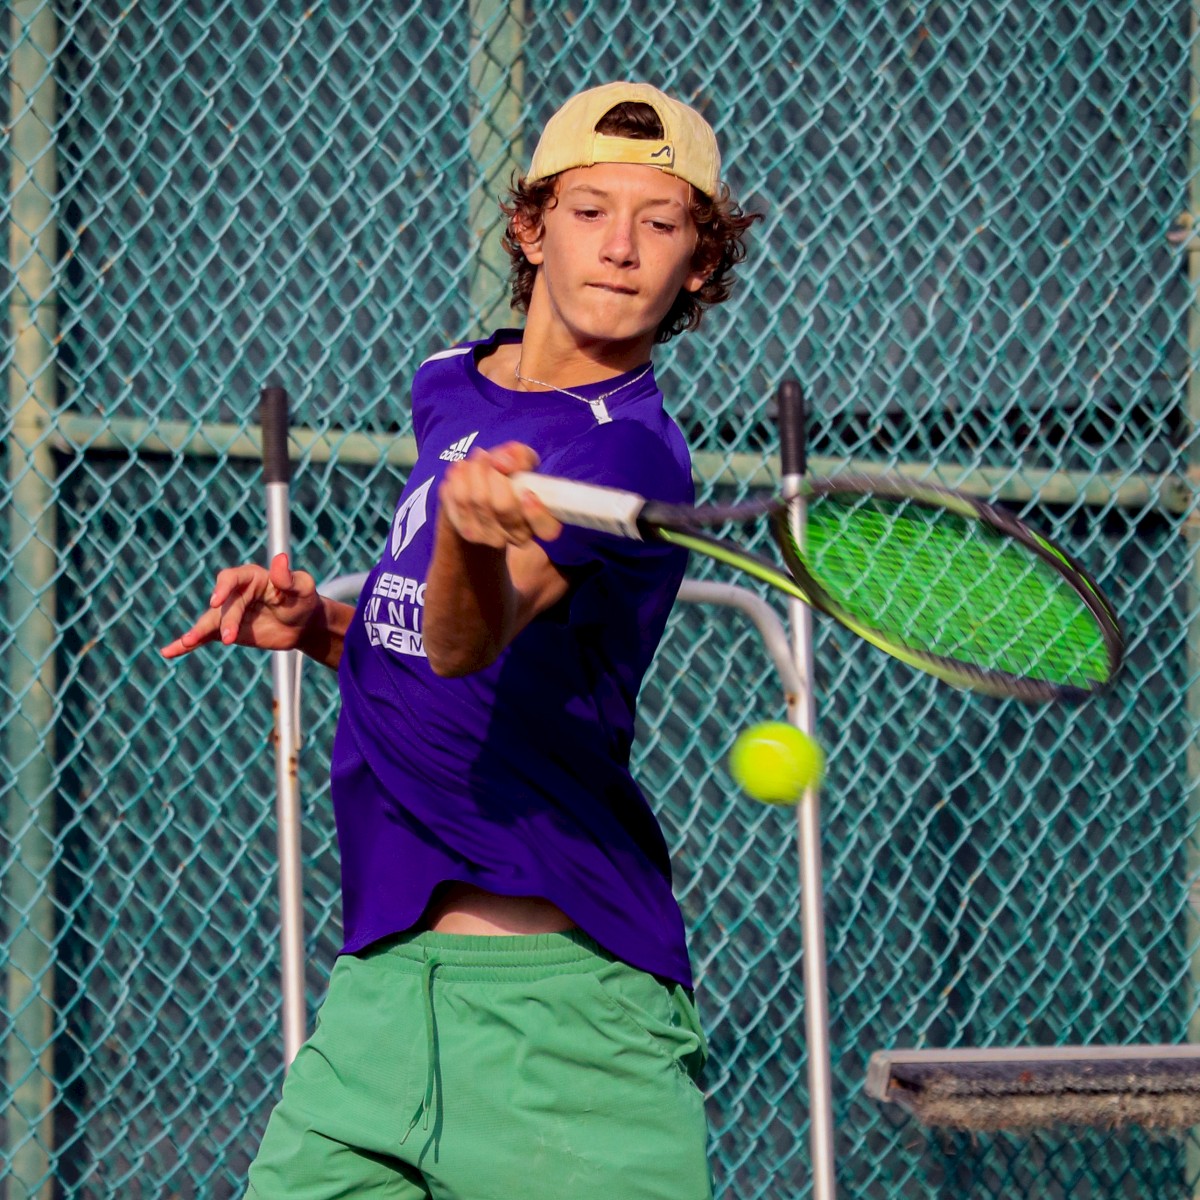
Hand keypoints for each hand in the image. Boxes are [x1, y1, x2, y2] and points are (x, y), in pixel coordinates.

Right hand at [160, 553, 321, 658]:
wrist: (303, 625)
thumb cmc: (304, 601)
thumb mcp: (303, 588)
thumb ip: (290, 578)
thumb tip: (281, 558)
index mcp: (252, 577)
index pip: (232, 578)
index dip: (222, 588)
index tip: (216, 601)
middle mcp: (236, 593)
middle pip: (224, 606)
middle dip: (225, 622)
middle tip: (230, 639)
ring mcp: (229, 613)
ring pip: (209, 622)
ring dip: (197, 633)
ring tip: (185, 643)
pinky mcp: (226, 631)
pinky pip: (205, 637)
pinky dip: (187, 644)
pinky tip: (169, 652)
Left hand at [438, 442, 561, 548]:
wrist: (479, 494)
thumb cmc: (508, 476)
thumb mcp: (521, 460)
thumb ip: (520, 456)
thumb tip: (503, 463)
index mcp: (541, 520)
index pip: (547, 529)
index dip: (537, 513)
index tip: (526, 492)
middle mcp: (519, 535)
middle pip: (504, 507)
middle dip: (493, 473)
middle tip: (488, 457)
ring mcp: (491, 537)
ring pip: (477, 500)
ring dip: (473, 470)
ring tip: (475, 459)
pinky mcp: (468, 532)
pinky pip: (457, 500)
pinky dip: (457, 478)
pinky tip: (461, 470)